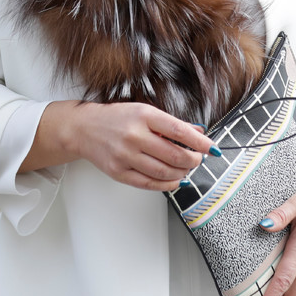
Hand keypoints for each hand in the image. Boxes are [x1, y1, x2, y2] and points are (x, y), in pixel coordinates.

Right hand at [23, 100, 218, 191]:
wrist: (84, 128)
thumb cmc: (116, 118)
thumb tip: (198, 132)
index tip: (211, 148)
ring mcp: (126, 156)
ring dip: (182, 173)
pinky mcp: (119, 172)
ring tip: (186, 168)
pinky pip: (149, 183)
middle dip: (193, 160)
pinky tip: (175, 180)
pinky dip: (167, 184)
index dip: (199, 142)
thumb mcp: (144, 111)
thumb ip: (171, 123)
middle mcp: (134, 135)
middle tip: (198, 159)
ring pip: (164, 171)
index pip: (179, 131)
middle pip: (174, 154)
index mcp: (143, 115)